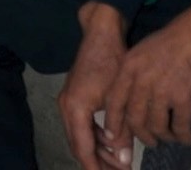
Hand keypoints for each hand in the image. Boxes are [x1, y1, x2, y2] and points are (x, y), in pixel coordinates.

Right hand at [59, 2, 130, 168]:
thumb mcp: (121, 99)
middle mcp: (66, 108)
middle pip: (79, 145)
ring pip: (81, 136)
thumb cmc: (112, 61)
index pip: (82, 148)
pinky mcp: (75, 97)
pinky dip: (97, 136)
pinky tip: (113, 142)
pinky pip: (82, 124)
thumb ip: (122, 131)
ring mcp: (68, 102)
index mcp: (75, 109)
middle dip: (98, 162)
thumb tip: (124, 159)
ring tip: (121, 162)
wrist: (101, 33)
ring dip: (99, 150)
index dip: (95, 167)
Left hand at [101, 0, 190, 153]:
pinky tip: (188, 137)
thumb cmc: (177, 39)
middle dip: (142, 136)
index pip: (114, 102)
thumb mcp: (144, 51)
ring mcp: (163, 90)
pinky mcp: (185, 98)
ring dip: (164, 137)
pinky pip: (180, 127)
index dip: (114, 123)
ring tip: (171, 138)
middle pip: (134, 120)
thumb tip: (132, 99)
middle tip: (151, 141)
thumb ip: (135, 74)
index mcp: (129, 67)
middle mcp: (141, 80)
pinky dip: (183, 136)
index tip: (115, 135)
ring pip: (156, 127)